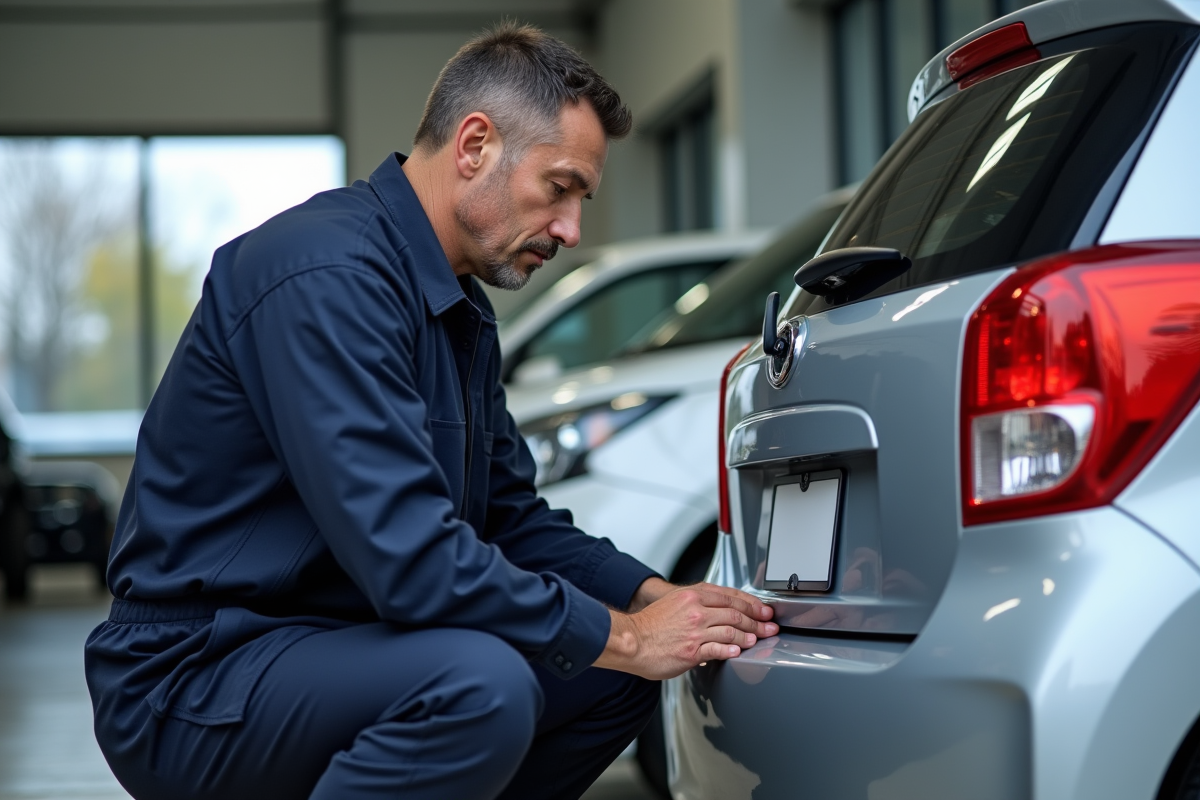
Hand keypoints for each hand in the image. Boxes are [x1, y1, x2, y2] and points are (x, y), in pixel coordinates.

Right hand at [594, 583, 776, 679]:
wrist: (631, 640)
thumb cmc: (650, 625)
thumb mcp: (674, 602)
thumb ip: (697, 604)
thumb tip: (719, 612)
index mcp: (693, 596)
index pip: (731, 596)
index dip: (752, 604)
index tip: (763, 610)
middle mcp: (696, 610)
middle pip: (736, 613)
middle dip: (757, 621)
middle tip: (769, 626)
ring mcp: (695, 630)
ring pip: (731, 630)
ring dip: (749, 636)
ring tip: (757, 640)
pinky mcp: (692, 650)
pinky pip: (719, 648)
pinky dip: (732, 649)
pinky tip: (739, 651)